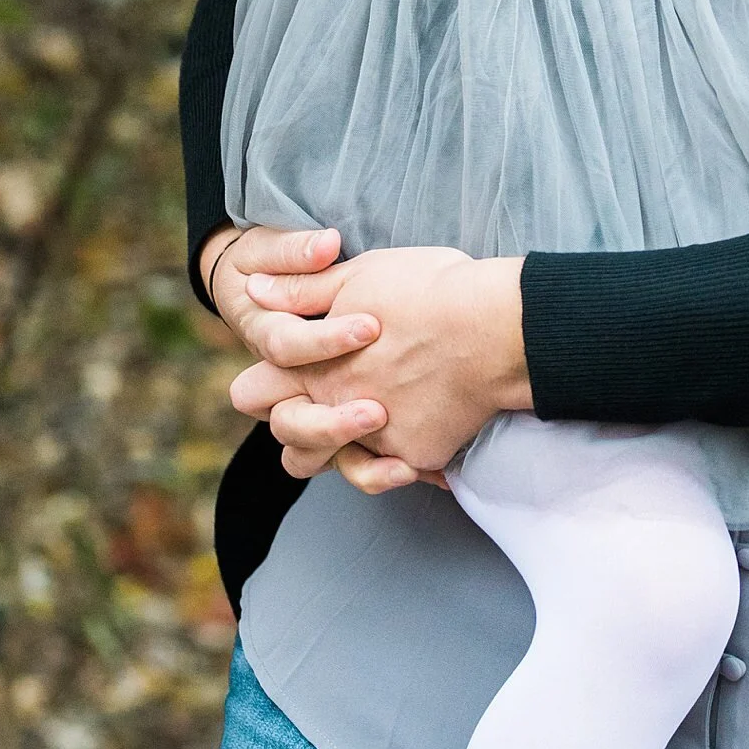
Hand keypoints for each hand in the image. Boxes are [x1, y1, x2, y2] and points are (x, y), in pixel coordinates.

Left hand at [233, 248, 532, 484]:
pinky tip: (430, 433)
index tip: (292, 372)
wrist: (495, 325)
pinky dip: (411, 458)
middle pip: (288, 439)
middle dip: (301, 424)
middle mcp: (335, 409)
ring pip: (340, 468)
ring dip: (350, 453)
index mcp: (312, 367)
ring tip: (380, 422)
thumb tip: (255, 289)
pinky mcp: (416, 455)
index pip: (252, 392)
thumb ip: (303, 291)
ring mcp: (376, 439)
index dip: (265, 383)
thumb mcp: (360, 276)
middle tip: (339, 398)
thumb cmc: (430, 290)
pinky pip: (402, 472)